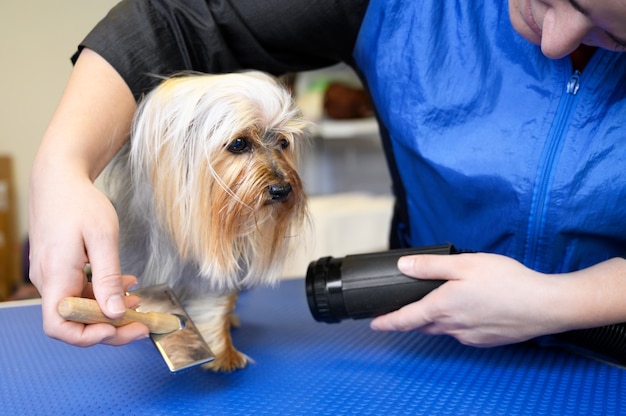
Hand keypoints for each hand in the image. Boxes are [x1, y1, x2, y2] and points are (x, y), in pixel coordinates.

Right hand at [28, 47, 142, 346]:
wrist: (59, 178)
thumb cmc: (79, 202)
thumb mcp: (102, 238)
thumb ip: (108, 278)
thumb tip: (115, 313)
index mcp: (55, 276)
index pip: (59, 326)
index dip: (87, 336)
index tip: (118, 328)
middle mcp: (49, 281)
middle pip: (75, 321)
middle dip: (110, 326)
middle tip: (143, 325)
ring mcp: (53, 276)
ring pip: (81, 306)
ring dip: (110, 309)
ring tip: (140, 304)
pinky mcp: (60, 269)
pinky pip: (81, 291)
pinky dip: (104, 293)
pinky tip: (127, 285)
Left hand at [370, 252, 563, 346]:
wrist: (544, 305)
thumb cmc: (506, 281)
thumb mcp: (464, 264)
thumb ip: (430, 266)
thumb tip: (403, 266)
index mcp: (442, 307)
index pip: (405, 319)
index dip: (387, 322)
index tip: (374, 324)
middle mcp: (453, 326)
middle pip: (422, 325)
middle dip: (410, 319)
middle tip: (402, 310)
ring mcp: (470, 335)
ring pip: (443, 329)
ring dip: (434, 320)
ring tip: (437, 305)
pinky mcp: (486, 340)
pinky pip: (462, 333)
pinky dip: (457, 323)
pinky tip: (468, 310)